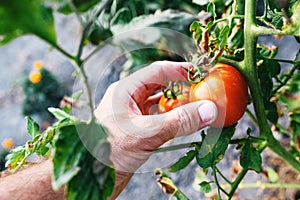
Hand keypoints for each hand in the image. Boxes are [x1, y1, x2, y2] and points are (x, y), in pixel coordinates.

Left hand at [94, 61, 217, 197]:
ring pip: (160, 103)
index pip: (158, 71)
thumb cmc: (108, 151)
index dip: (180, 70)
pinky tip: (183, 125)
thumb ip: (179, 121)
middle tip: (202, 91)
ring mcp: (132, 115)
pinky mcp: (136, 131)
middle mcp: (129, 100)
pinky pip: (158, 119)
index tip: (201, 73)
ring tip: (197, 107)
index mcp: (125, 90)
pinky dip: (172, 120)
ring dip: (178, 105)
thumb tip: (208, 110)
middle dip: (181, 87)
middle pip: (160, 85)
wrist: (90, 176)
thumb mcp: (146, 133)